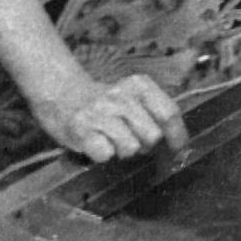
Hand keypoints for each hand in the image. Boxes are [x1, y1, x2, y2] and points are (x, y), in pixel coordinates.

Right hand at [29, 71, 187, 163]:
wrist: (61, 94)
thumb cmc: (105, 103)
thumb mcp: (134, 96)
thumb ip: (156, 114)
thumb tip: (179, 145)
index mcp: (139, 85)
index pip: (169, 113)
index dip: (178, 136)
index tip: (179, 149)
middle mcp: (121, 96)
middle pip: (153, 136)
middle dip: (146, 145)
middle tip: (132, 139)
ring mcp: (100, 112)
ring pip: (131, 148)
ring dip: (123, 150)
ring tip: (112, 139)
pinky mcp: (81, 129)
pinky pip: (106, 155)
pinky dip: (103, 154)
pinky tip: (96, 142)